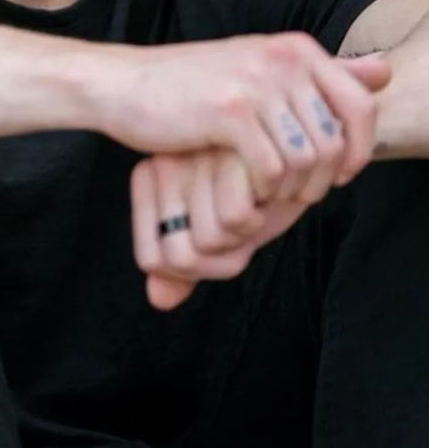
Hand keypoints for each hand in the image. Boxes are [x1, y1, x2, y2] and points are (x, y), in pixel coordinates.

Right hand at [100, 33, 388, 203]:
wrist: (121, 85)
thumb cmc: (188, 86)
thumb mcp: (257, 68)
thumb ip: (319, 73)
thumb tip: (385, 70)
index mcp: (294, 48)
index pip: (360, 105)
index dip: (358, 149)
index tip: (336, 173)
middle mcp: (281, 59)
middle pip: (336, 139)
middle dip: (322, 178)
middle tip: (293, 192)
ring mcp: (255, 84)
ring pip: (308, 159)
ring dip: (292, 189)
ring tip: (269, 194)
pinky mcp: (229, 112)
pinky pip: (273, 169)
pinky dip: (264, 191)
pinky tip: (245, 191)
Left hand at [130, 148, 309, 309]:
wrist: (299, 147)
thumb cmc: (253, 190)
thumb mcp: (216, 229)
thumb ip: (183, 261)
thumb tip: (159, 300)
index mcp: (148, 178)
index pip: (153, 260)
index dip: (197, 265)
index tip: (219, 236)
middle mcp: (160, 164)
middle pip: (178, 258)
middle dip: (223, 258)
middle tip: (243, 224)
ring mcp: (190, 158)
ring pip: (207, 241)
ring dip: (242, 238)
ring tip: (254, 206)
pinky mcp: (224, 153)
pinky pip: (235, 218)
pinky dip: (259, 217)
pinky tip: (266, 194)